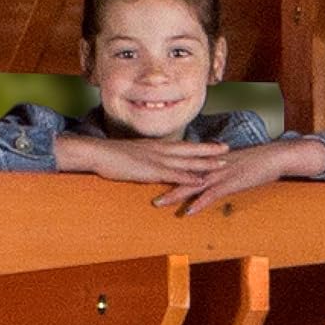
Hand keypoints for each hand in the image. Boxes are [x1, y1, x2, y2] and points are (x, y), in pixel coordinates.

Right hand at [55, 133, 229, 187]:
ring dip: (205, 163)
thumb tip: (150, 164)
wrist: (98, 153)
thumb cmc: (111, 155)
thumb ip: (144, 158)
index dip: (199, 144)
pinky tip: (200, 180)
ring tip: (222, 164)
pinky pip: (174, 174)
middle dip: (209, 150)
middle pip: (190, 149)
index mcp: (155, 146)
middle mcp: (160, 149)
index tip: (214, 143)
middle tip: (227, 149)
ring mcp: (156, 159)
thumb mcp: (132, 155)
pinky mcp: (151, 170)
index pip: (182, 144)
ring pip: (186, 161)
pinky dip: (189, 177)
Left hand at [153, 138, 324, 214]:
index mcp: (208, 161)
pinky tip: (188, 212)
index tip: (144, 173)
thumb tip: (203, 175)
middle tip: (140, 187)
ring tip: (157, 203)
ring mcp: (220, 174)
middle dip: (160, 182)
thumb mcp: (230, 164)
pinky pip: (212, 195)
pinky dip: (199, 204)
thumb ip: (215, 170)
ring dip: (174, 195)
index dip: (162, 169)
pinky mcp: (231, 183)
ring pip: (192, 185)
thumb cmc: (254, 162)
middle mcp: (210, 166)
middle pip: (180, 174)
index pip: (181, 165)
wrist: (275, 156)